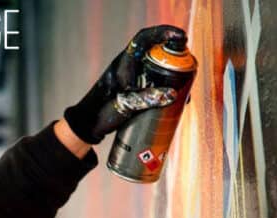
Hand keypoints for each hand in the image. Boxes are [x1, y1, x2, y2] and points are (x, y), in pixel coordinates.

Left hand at [63, 25, 186, 143]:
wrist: (88, 126)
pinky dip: (166, 87)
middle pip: (155, 52)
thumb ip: (147, 98)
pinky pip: (154, 83)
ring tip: (185, 88)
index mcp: (124, 63)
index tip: (180, 37)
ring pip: (157, 69)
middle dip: (174, 57)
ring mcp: (132, 78)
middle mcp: (129, 67)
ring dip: (172, 75)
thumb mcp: (126, 104)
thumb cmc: (100, 112)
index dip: (163, 33)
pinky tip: (176, 98)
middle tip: (189, 66)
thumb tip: (174, 94)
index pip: (144, 38)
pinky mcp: (135, 90)